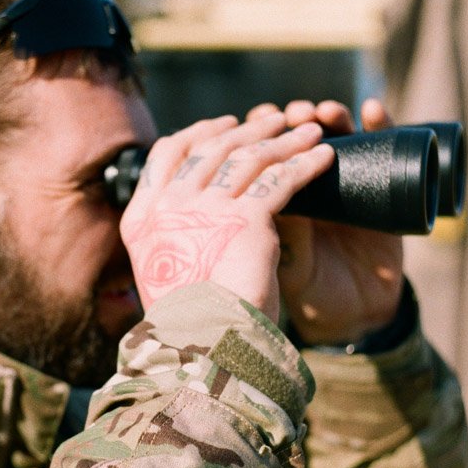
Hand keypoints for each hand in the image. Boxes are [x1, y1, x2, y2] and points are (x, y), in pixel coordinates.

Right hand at [120, 112, 335, 321]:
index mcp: (142, 218)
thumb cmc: (189, 321)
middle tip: (275, 118)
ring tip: (311, 129)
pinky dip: (307, 164)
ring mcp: (204, 209)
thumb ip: (175, 234)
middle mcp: (168, 206)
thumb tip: (195, 208)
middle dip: (249, 129)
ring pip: (250, 159)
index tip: (224, 124)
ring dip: (285, 139)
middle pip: (212, 149)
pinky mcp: (244, 219)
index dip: (199, 133)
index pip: (167, 154)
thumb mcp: (166, 269)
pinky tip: (326, 157)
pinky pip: (281, 180)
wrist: (204, 349)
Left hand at [247, 99, 403, 344]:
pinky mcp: (384, 187)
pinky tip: (372, 111)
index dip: (260, 132)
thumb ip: (281, 236)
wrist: (356, 315)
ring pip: (338, 135)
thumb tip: (264, 195)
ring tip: (326, 112)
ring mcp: (346, 183)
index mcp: (276, 197)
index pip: (263, 152)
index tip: (257, 117)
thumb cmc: (311, 292)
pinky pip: (383, 149)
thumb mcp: (287, 265)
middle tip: (293, 114)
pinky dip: (379, 125)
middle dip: (294, 119)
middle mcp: (309, 184)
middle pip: (299, 135)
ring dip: (331, 115)